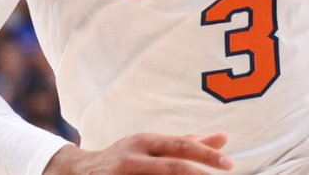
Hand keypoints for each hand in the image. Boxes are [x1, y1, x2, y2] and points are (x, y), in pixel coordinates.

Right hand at [44, 132, 233, 174]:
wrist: (78, 170)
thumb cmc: (125, 157)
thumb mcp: (153, 146)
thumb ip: (187, 144)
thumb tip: (224, 138)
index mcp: (147, 141)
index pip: (181, 146)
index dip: (206, 154)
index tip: (230, 163)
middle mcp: (134, 156)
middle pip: (171, 166)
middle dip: (199, 174)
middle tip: (224, 173)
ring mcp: (122, 174)